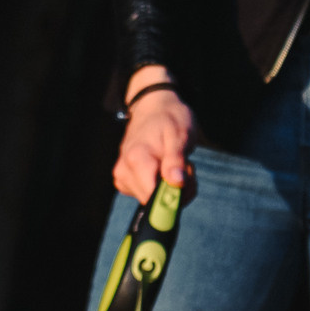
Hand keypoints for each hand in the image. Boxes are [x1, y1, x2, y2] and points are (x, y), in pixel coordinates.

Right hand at [113, 69, 195, 204]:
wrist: (153, 108)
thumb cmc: (169, 118)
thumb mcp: (180, 133)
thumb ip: (176, 159)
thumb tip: (175, 183)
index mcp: (136, 158)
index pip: (152, 196)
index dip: (173, 195)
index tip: (186, 179)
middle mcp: (124, 171)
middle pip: (153, 201)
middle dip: (175, 191)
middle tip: (185, 167)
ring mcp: (122, 178)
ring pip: (152, 201)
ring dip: (171, 188)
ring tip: (175, 164)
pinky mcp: (125, 182)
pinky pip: (148, 196)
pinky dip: (162, 187)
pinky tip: (165, 169)